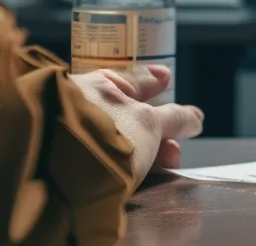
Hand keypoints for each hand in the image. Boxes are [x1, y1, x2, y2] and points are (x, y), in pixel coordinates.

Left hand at [72, 66, 203, 182]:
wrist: (59, 177)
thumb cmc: (106, 134)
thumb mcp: (148, 123)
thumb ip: (174, 118)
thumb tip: (196, 117)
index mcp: (93, 86)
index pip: (129, 80)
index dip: (152, 81)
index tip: (166, 78)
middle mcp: (79, 106)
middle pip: (125, 114)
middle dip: (157, 129)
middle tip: (176, 147)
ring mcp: (71, 136)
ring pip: (116, 138)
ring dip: (146, 150)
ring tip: (168, 163)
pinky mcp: (67, 166)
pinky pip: (103, 158)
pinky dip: (125, 164)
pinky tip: (142, 174)